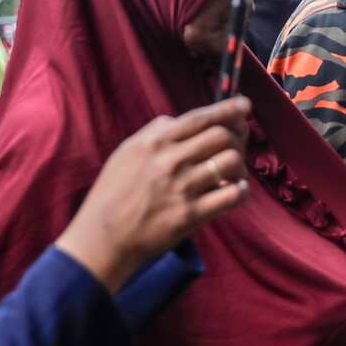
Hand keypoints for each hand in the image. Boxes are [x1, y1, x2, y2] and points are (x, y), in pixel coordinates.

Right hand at [56, 96, 252, 292]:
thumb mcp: (125, 153)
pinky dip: (241, 191)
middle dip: (237, 138)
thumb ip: (153, 133)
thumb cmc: (112, 195)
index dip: (228, 109)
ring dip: (239, 166)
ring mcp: (182, 188)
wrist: (102, 239)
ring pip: (231, 161)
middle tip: (238, 147)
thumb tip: (177, 120)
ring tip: (233, 174)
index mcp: (154, 142)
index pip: (200, 118)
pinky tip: (236, 191)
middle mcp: (170, 161)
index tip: (244, 106)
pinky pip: (232, 195)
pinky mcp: (190, 215)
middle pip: (222, 135)